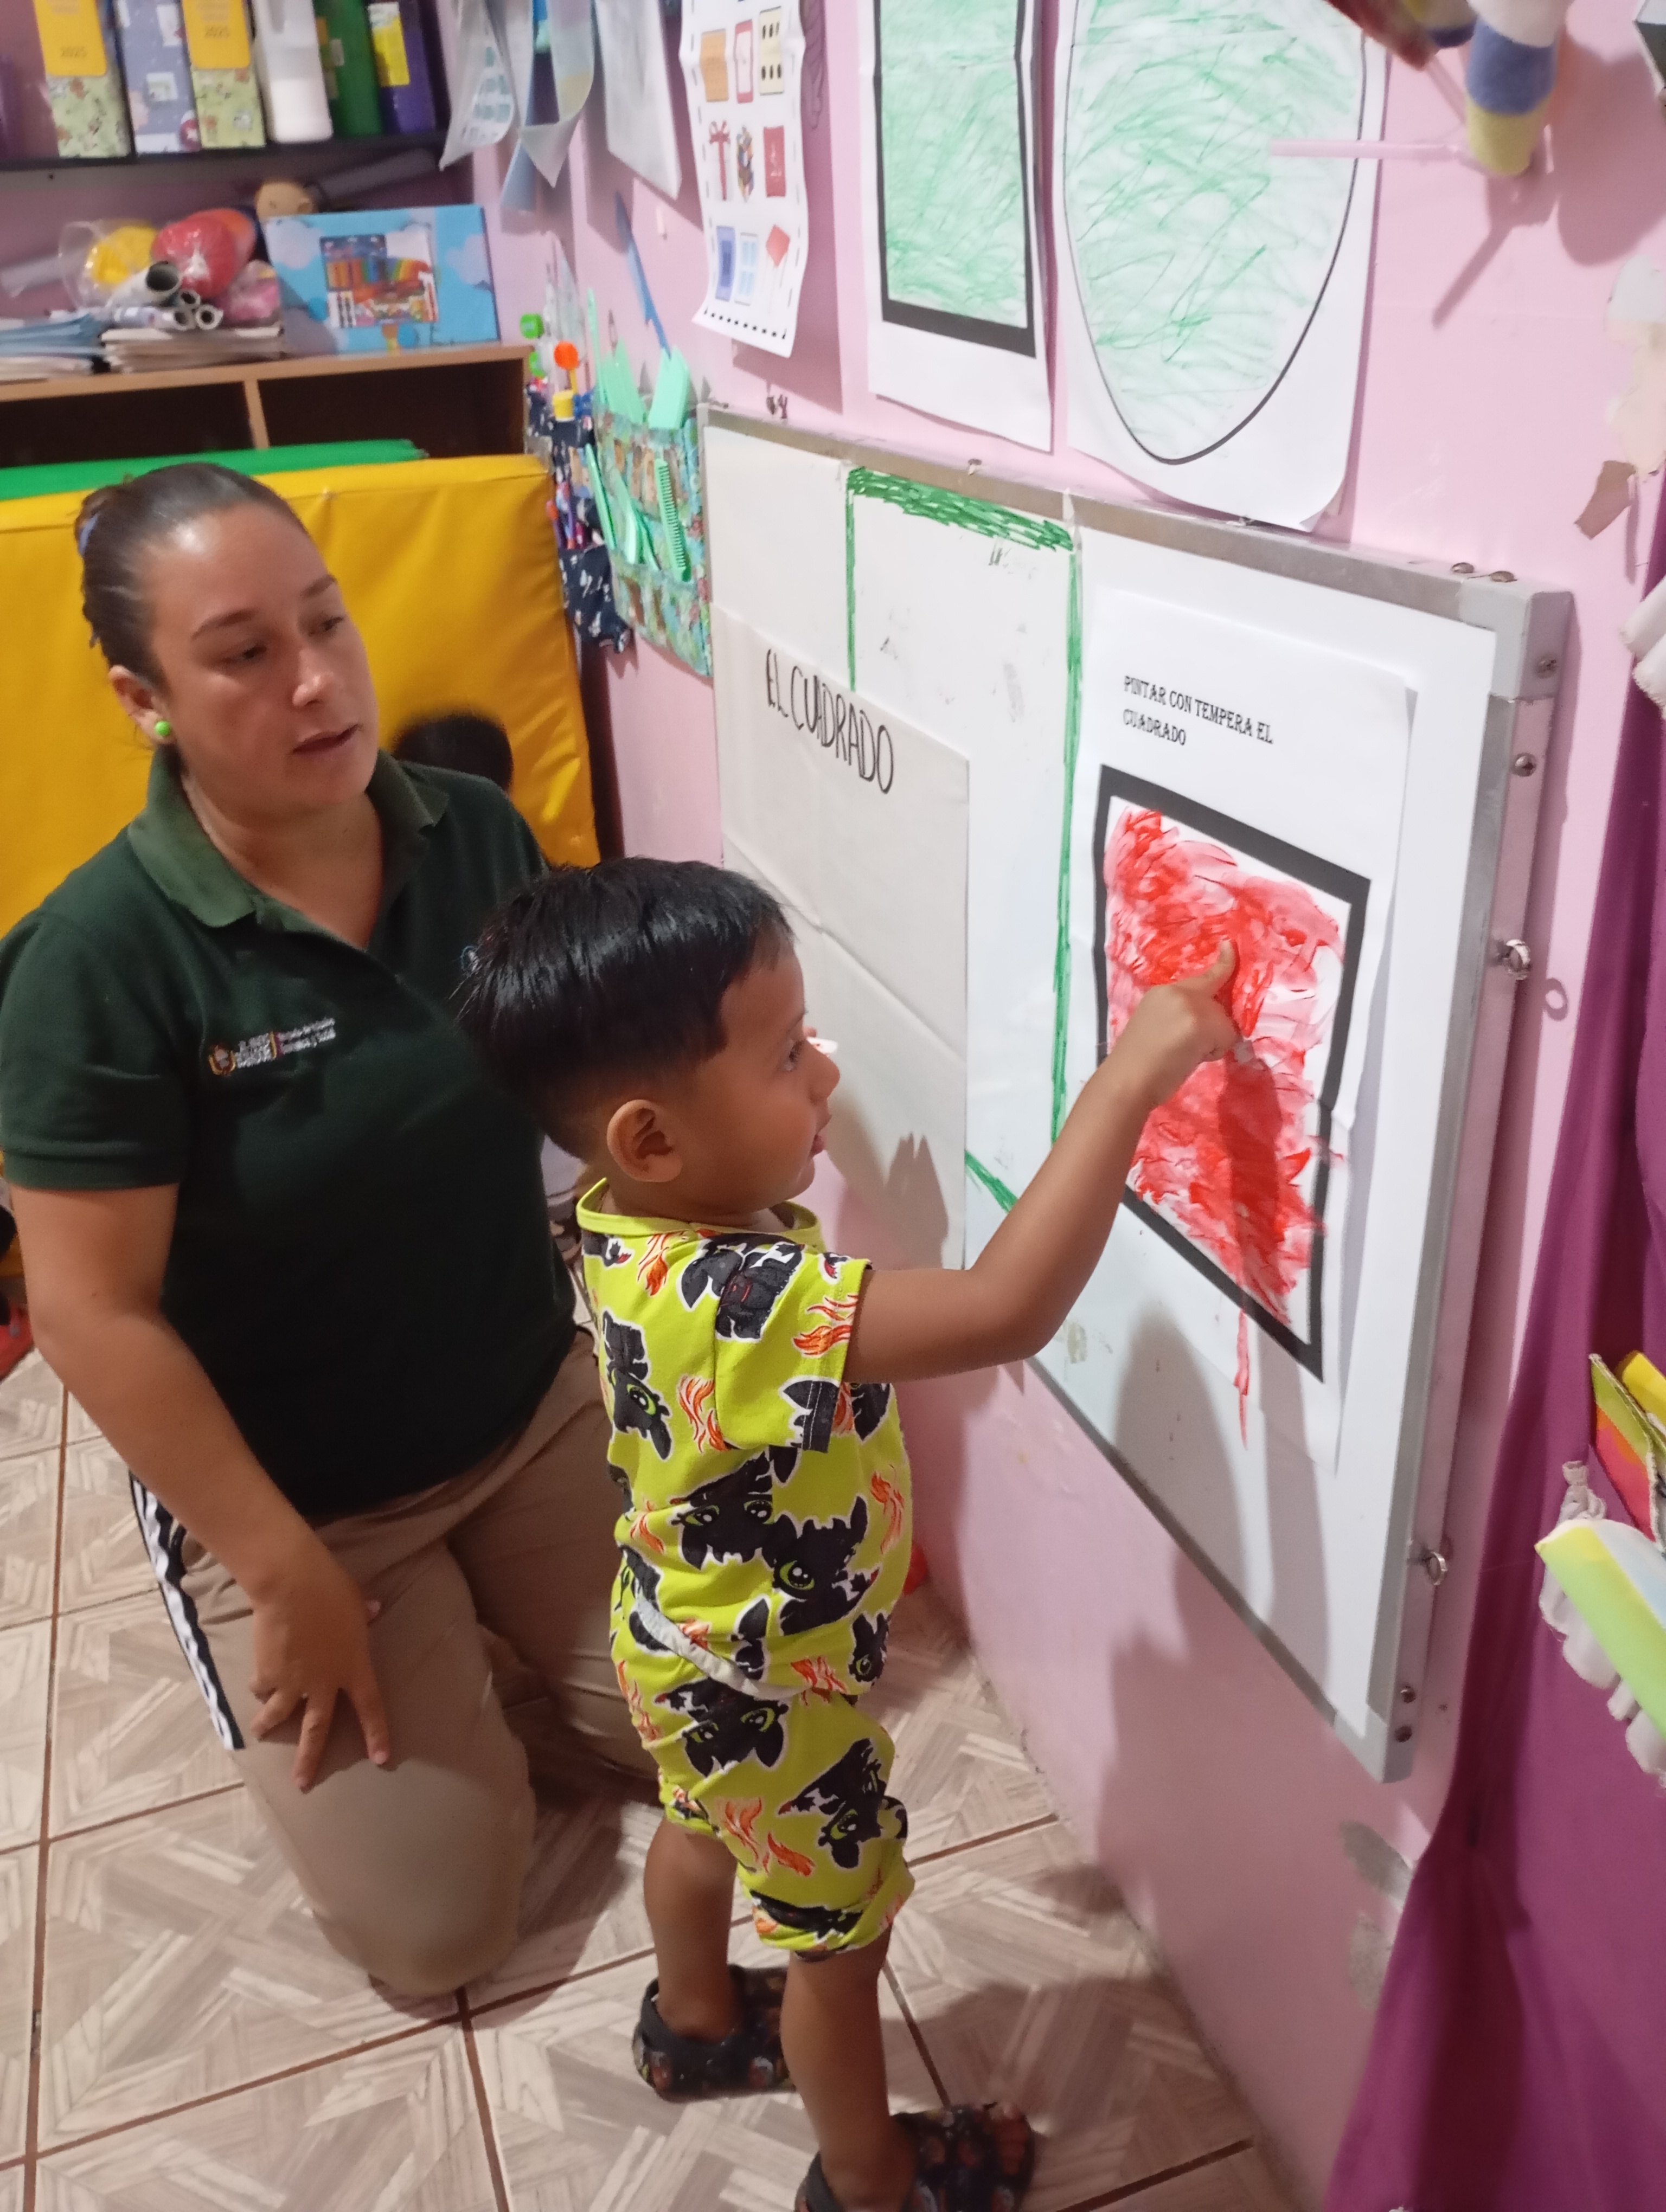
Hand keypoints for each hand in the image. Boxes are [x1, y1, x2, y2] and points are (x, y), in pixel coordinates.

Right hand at [247, 1533, 391, 1790]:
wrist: (292, 1585)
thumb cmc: (330, 1589)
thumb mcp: (356, 1603)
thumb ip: (364, 1616)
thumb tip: (376, 1610)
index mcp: (354, 1667)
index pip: (371, 1707)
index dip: (376, 1734)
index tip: (381, 1759)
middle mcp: (324, 1682)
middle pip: (319, 1729)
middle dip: (310, 1759)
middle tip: (303, 1784)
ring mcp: (293, 1682)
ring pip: (279, 1715)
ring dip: (268, 1726)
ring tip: (259, 1733)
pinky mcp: (267, 1674)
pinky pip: (261, 1688)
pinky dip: (258, 1687)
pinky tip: (256, 1683)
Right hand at [1108, 942, 1239, 1110]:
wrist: (1128, 1079)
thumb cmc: (1136, 1064)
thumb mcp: (1156, 1025)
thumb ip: (1179, 1015)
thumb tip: (1203, 1026)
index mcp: (1163, 992)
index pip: (1201, 976)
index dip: (1222, 962)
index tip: (1228, 946)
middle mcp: (1178, 992)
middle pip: (1217, 1004)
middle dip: (1211, 1027)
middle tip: (1185, 1050)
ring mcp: (1191, 1004)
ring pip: (1224, 1021)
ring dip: (1212, 1042)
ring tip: (1184, 1055)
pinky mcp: (1203, 1021)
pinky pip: (1227, 1037)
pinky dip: (1215, 1051)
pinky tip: (1191, 1059)